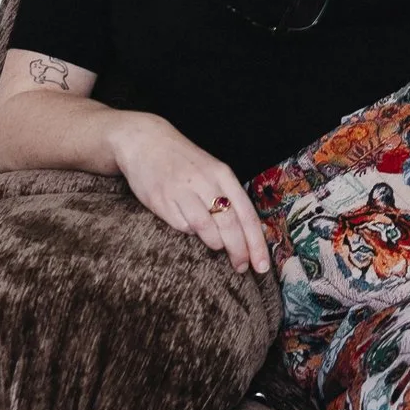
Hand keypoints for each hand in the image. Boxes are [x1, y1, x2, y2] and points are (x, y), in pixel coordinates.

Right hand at [112, 113, 271, 275]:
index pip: (246, 213)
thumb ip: (228, 196)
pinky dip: (188, 232)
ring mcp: (182, 191)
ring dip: (215, 244)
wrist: (146, 142)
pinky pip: (181, 225)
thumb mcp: (212, 171)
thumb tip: (247, 232)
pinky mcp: (161, 200)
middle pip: (229, 224)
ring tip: (217, 248)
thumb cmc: (185, 161)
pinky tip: (189, 228)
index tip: (262, 265)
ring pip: (206, 227)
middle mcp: (205, 181)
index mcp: (223, 174)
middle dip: (239, 251)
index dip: (256, 242)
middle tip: (242, 267)